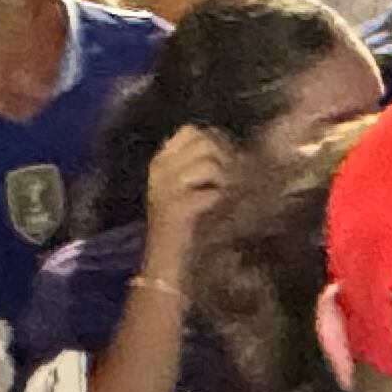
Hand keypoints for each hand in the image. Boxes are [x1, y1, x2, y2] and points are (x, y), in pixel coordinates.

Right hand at [140, 125, 235, 272]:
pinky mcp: (177, 209)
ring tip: (222, 194)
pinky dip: (218, 200)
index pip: (190, 131)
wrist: (164, 260)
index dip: (213, 141)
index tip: (223, 160)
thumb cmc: (181, 223)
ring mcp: (166, 188)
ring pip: (208, 165)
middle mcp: (160, 170)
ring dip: (223, 180)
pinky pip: (210, 193)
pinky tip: (215, 208)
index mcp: (160, 161)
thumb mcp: (182, 186)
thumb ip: (198, 163)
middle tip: (227, 180)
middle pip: (203, 143)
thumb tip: (231, 147)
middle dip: (223, 158)